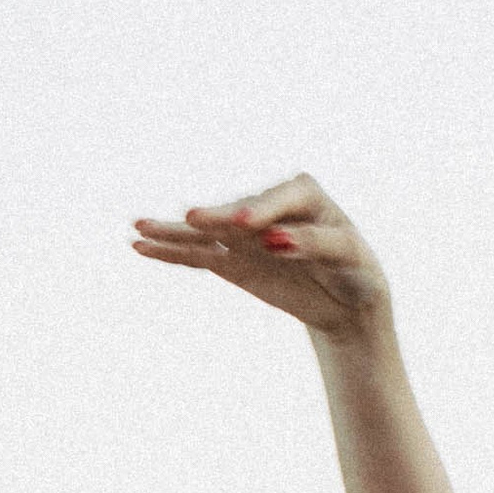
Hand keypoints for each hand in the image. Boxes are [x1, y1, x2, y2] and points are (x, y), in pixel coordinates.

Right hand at [131, 172, 391, 344]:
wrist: (347, 298)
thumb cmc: (355, 269)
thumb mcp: (348, 256)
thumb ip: (316, 244)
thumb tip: (275, 241)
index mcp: (303, 194)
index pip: (280, 199)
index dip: (262, 211)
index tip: (247, 227)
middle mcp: (266, 208)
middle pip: (237, 214)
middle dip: (215, 217)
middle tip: (192, 217)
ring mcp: (244, 234)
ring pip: (207, 233)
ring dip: (174, 231)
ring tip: (139, 226)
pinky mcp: (231, 260)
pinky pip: (197, 256)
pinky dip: (171, 253)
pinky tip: (141, 246)